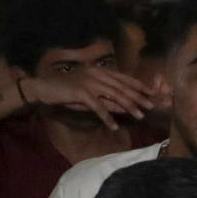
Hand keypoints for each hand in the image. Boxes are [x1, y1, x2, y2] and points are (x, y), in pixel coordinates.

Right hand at [23, 67, 155, 131]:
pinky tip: (114, 126)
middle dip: (138, 97)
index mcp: (100, 71)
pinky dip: (107, 117)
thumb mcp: (90, 93)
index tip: (152, 93)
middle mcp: (97, 74)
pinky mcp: (81, 93)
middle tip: (151, 107)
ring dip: (128, 107)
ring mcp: (89, 82)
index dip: (139, 85)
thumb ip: (106, 98)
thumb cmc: (67, 91)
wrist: (44, 88)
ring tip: (139, 116)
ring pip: (115, 95)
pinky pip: (98, 107)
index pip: (124, 78)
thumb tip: (126, 107)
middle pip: (122, 87)